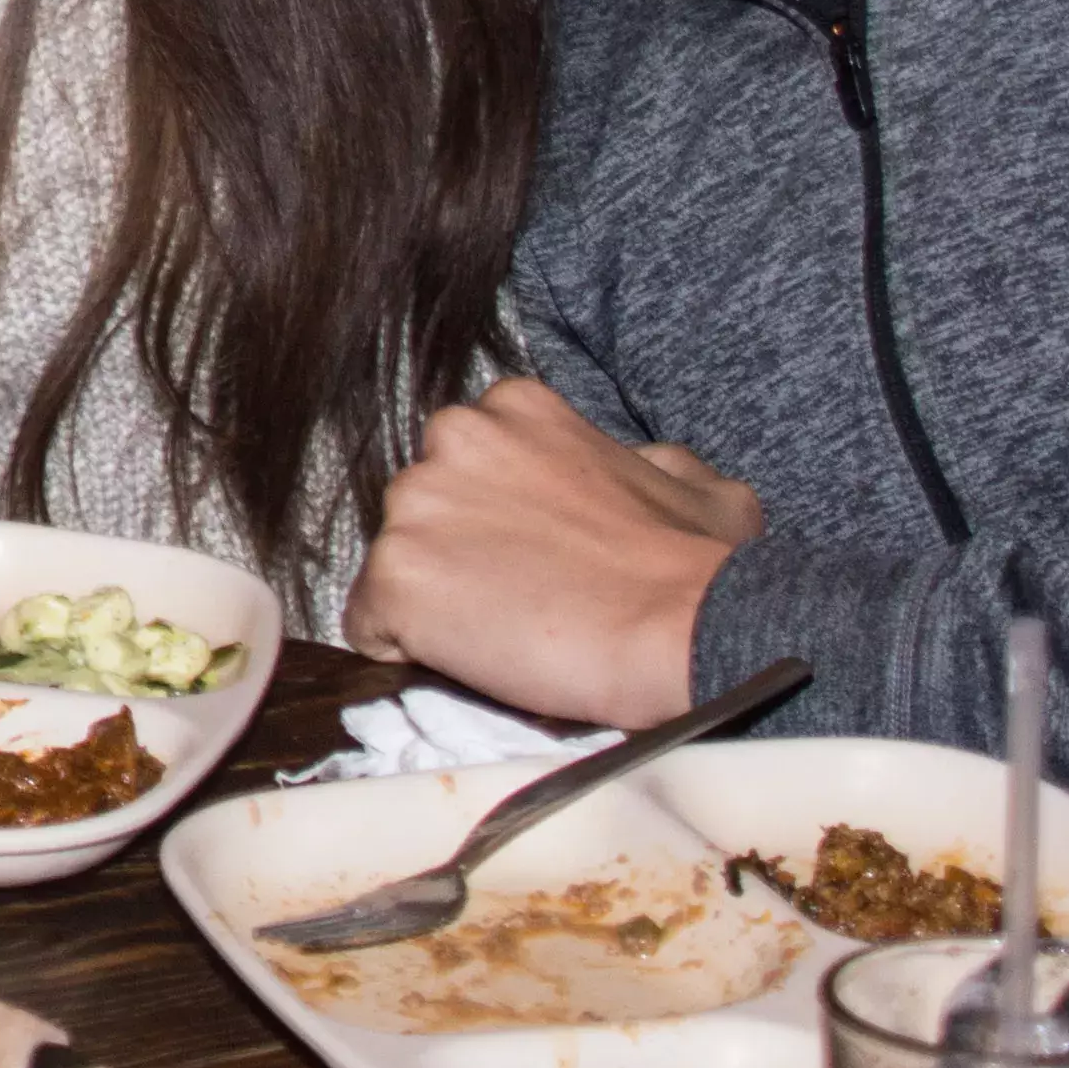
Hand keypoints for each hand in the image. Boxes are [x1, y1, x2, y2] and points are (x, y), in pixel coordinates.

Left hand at [345, 378, 760, 727]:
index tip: (536, 553)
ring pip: (395, 564)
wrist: (683, 629)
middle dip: (456, 551)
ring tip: (501, 634)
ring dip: (433, 601)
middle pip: (423, 508)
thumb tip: (634, 465)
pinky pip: (371, 624)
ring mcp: (415, 508)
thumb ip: (639, 460)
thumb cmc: (697, 563)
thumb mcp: (689, 481)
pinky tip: (467, 659)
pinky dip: (405, 649)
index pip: (468, 464)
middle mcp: (452, 440)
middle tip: (519, 597)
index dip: (495, 517)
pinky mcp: (393, 578)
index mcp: (513, 408)